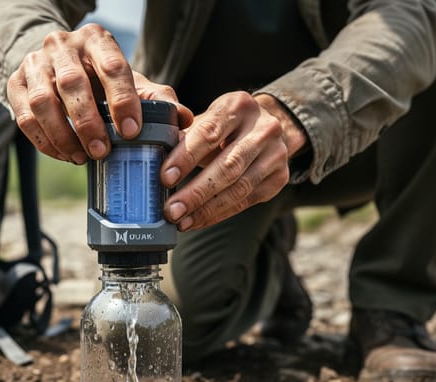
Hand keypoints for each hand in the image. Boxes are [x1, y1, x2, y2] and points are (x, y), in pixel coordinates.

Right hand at [7, 23, 190, 163]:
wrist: (56, 65)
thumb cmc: (100, 79)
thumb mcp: (129, 81)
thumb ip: (156, 98)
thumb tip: (184, 118)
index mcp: (97, 41)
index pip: (111, 66)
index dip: (123, 100)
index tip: (131, 132)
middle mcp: (62, 46)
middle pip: (72, 83)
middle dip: (88, 122)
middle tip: (102, 152)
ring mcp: (34, 63)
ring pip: (42, 101)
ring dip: (62, 134)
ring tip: (81, 157)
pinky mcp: (14, 84)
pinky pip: (23, 117)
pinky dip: (44, 142)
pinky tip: (64, 155)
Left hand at [160, 92, 307, 230]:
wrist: (270, 128)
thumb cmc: (226, 125)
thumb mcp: (208, 118)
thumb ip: (185, 135)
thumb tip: (155, 162)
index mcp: (239, 106)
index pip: (209, 133)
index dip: (186, 157)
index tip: (165, 178)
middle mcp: (264, 128)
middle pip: (228, 166)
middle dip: (196, 192)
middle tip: (171, 210)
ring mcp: (276, 154)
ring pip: (239, 188)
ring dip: (206, 209)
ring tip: (181, 221)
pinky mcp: (279, 178)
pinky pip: (245, 201)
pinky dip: (218, 213)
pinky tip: (197, 220)